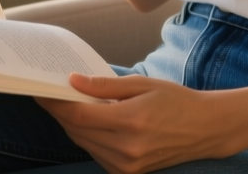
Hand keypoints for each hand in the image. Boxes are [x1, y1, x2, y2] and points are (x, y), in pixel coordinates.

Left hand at [36, 74, 234, 173]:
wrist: (205, 129)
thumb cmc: (176, 101)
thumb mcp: (143, 84)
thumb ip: (105, 86)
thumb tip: (73, 82)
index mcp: (131, 122)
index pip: (79, 115)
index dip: (56, 103)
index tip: (42, 90)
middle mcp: (127, 148)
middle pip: (77, 130)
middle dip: (62, 111)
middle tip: (53, 93)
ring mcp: (127, 166)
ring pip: (84, 143)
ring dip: (74, 125)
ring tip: (74, 104)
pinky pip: (96, 154)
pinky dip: (90, 137)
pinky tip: (94, 122)